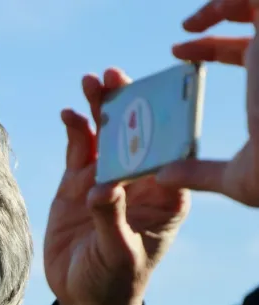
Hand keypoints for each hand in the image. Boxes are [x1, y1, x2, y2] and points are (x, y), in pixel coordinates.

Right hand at [45, 70, 190, 304]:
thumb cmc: (114, 281)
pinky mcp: (78, 185)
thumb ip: (112, 221)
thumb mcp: (118, 256)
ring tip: (91, 82)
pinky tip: (68, 114)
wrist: (84, 297)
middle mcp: (137, 183)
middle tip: (114, 77)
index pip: (165, 154)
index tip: (147, 100)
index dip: (157, 123)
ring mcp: (106, 181)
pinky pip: (78, 152)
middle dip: (126, 105)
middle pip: (134, 135)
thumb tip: (100, 188)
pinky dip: (74, 131)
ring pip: (104, 137)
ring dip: (99, 109)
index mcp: (163, 200)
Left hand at [155, 0, 258, 206]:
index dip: (214, 47)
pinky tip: (201, 18)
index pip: (249, 50)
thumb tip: (163, 178)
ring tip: (190, 24)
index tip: (178, 52)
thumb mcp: (237, 177)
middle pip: (255, 17)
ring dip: (224, 3)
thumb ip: (200, 173)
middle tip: (182, 34)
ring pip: (256, 0)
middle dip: (216, 15)